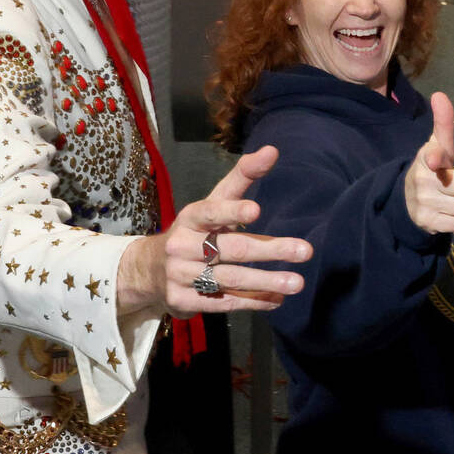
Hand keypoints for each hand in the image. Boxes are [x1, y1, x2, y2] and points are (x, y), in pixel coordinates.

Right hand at [117, 146, 311, 318]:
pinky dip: (253, 301)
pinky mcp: (184, 301)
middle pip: (230, 249)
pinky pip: (224, 303)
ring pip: (230, 279)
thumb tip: (273, 150)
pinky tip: (276, 299)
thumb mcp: (211, 203)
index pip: (210, 212)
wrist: (148, 270)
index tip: (256, 211)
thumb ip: (242, 178)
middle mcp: (182, 246)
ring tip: (298, 282)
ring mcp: (181, 275)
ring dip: (266, 281)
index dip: (232, 212)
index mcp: (190, 218)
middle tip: (305, 250)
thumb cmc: (193, 232)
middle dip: (269, 250)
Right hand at [403, 92, 453, 234]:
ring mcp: (424, 202)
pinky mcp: (427, 222)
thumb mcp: (437, 146)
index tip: (435, 160)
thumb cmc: (431, 170)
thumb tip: (440, 94)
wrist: (405, 201)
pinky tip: (444, 213)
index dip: (436, 158)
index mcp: (427, 158)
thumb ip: (443, 123)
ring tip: (450, 200)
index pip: (433, 156)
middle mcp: (423, 180)